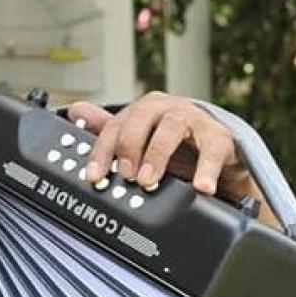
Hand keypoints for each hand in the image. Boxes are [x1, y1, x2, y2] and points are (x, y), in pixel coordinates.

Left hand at [68, 91, 252, 198]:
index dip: (102, 151)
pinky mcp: (220, 136)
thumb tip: (75, 111)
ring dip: (157, 154)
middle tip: (124, 174)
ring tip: (149, 180)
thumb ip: (110, 129)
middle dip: (128, 147)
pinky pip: (213, 149)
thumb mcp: (139, 140)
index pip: (115, 126)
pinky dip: (206, 169)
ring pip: (172, 128)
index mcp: (143, 110)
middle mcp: (166, 109)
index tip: (94, 175)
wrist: (216, 150)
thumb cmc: (173, 144)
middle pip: (140, 118)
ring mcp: (194, 120)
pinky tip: (200, 187)